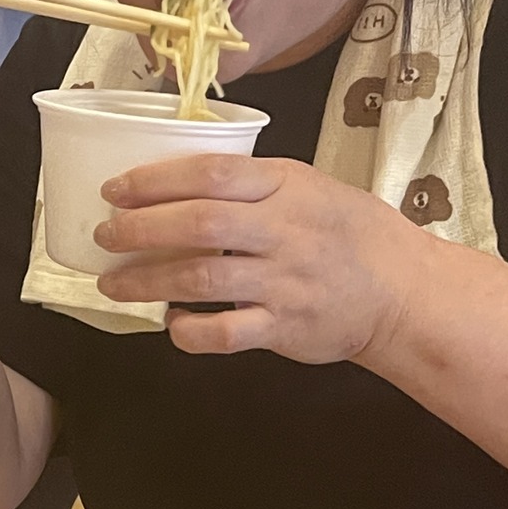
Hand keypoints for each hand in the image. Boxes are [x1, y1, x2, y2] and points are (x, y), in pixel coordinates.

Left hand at [92, 153, 429, 365]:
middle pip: (199, 224)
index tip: (115, 190)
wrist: (402, 290)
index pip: (210, 174)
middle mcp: (283, 232)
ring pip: (201, 278)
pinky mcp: (284, 329)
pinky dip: (189, 331)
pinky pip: (225, 334)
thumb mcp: (307, 186)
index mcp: (286, 187)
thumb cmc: (347, 232)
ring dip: (147, 282)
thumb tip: (173, 182)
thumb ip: (250, 183)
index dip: (154, 181)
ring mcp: (283, 283)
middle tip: (105, 235)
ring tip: (113, 283)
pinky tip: (171, 324)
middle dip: (139, 229)